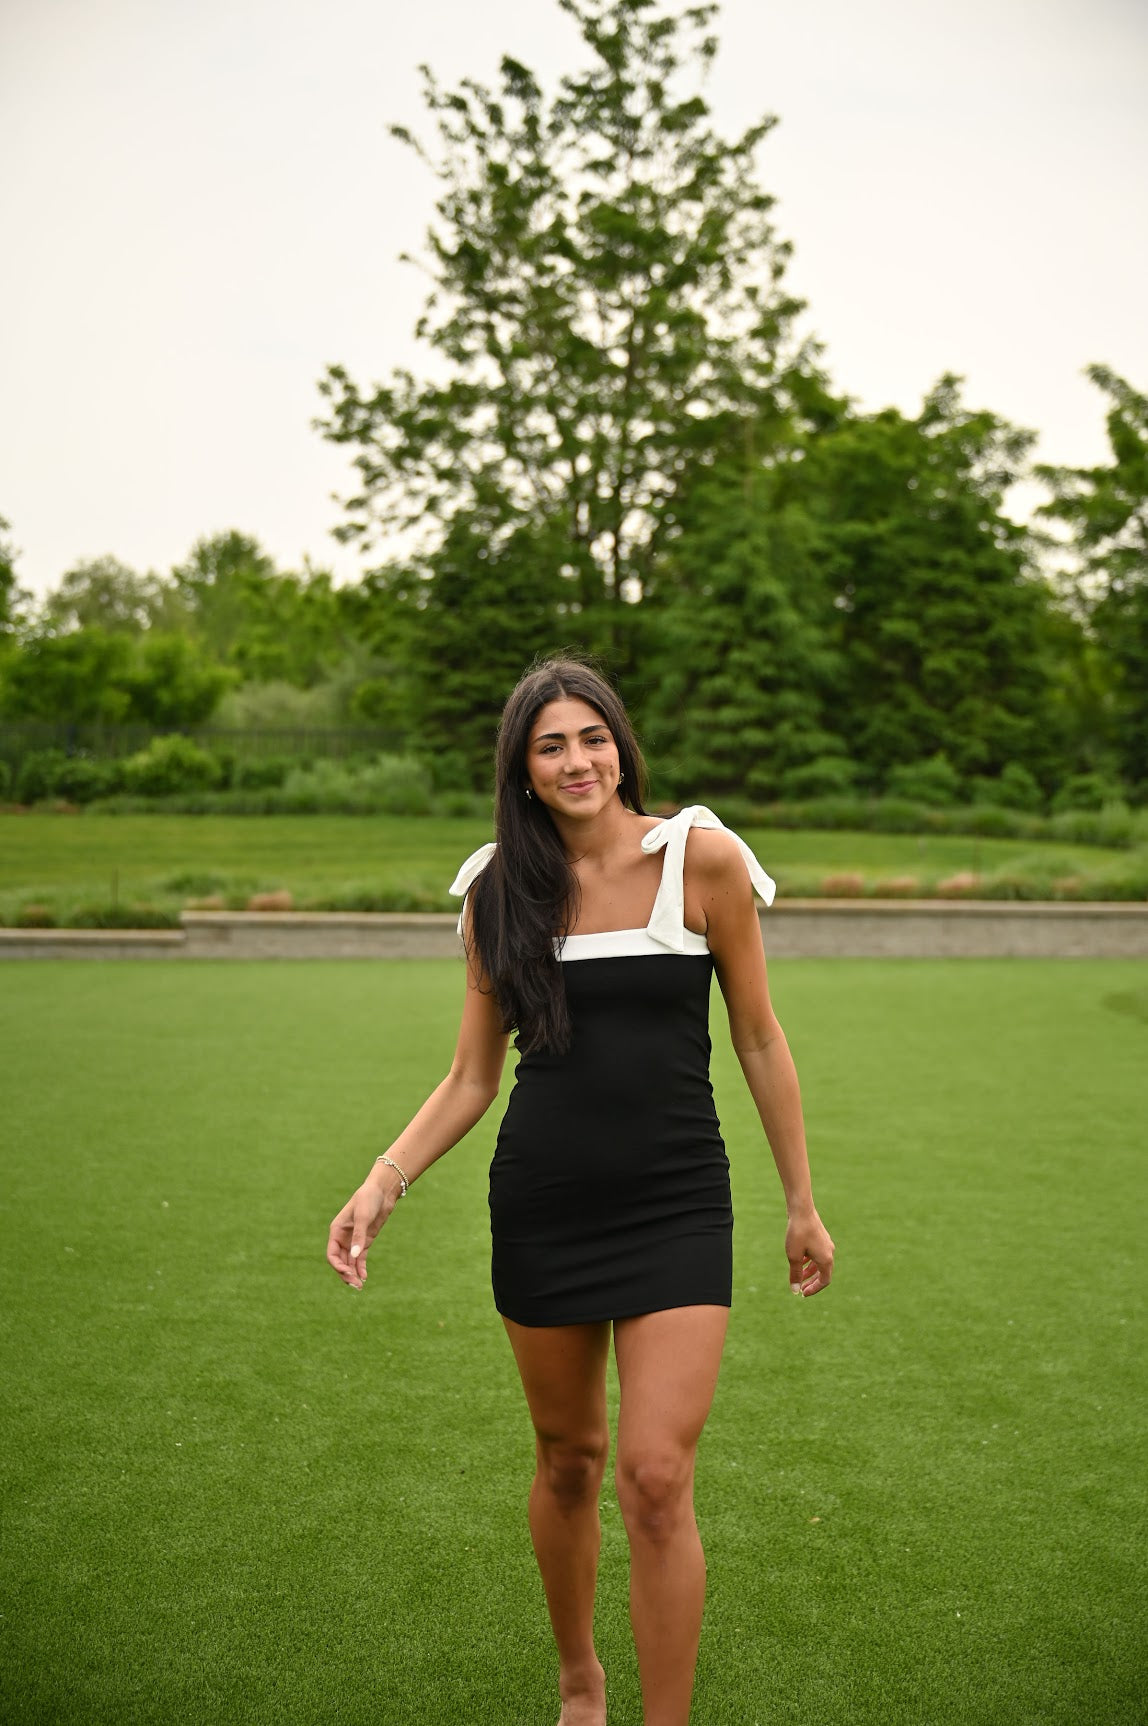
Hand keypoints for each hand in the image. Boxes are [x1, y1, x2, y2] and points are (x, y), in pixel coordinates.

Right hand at [326, 1171, 395, 1290]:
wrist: (382, 1191)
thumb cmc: (368, 1199)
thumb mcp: (363, 1217)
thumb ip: (359, 1236)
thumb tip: (354, 1256)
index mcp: (336, 1230)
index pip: (332, 1254)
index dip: (337, 1266)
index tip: (347, 1272)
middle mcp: (343, 1237)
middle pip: (340, 1261)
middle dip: (346, 1274)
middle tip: (355, 1285)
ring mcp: (354, 1240)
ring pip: (350, 1262)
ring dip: (353, 1274)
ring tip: (360, 1286)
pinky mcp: (365, 1241)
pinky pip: (360, 1258)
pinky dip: (361, 1268)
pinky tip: (364, 1277)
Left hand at [786, 1209, 834, 1297]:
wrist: (801, 1210)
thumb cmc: (797, 1233)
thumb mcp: (793, 1257)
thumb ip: (795, 1274)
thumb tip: (795, 1291)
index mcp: (826, 1260)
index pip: (824, 1281)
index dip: (814, 1289)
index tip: (802, 1294)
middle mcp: (829, 1252)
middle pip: (823, 1273)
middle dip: (812, 1282)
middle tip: (801, 1289)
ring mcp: (826, 1244)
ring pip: (820, 1263)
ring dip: (810, 1272)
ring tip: (799, 1276)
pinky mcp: (821, 1237)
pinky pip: (818, 1254)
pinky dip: (810, 1261)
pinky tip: (800, 1260)